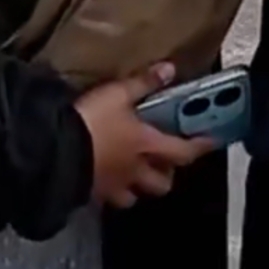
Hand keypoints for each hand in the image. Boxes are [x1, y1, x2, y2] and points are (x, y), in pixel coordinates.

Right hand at [75, 63, 211, 209]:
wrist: (58, 152)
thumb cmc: (93, 121)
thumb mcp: (117, 94)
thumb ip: (142, 83)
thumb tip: (170, 69)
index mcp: (147, 146)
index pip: (183, 151)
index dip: (199, 147)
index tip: (211, 142)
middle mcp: (136, 171)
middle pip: (163, 183)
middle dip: (167, 174)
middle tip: (165, 160)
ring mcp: (115, 186)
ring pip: (137, 195)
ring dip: (140, 186)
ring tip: (135, 172)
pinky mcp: (94, 195)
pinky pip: (110, 198)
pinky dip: (113, 191)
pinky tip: (106, 179)